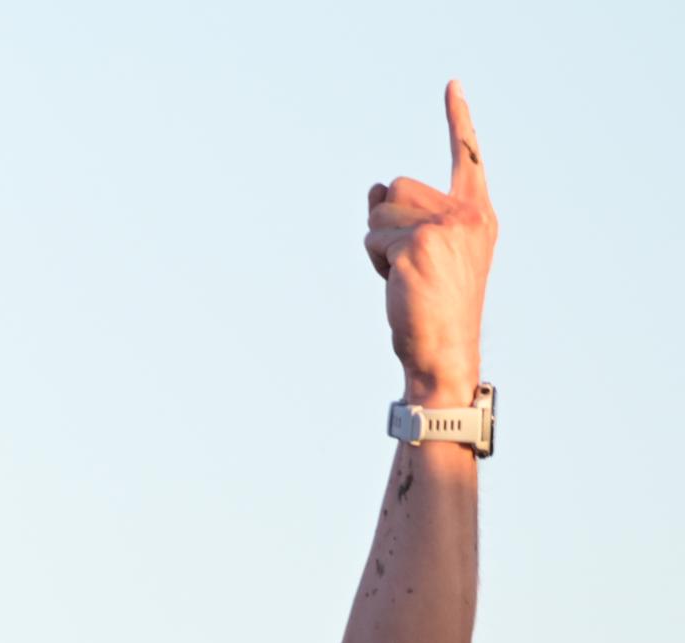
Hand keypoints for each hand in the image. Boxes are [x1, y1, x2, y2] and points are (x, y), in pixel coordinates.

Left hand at [364, 81, 497, 406]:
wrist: (442, 351)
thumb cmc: (431, 304)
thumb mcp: (422, 250)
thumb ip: (405, 214)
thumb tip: (374, 188)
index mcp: (477, 214)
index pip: (466, 157)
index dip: (457, 120)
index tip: (451, 84)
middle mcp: (467, 215)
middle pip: (397, 185)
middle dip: (388, 222)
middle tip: (412, 263)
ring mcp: (444, 228)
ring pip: (380, 210)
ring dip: (379, 243)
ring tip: (406, 274)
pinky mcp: (418, 245)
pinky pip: (372, 238)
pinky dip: (375, 262)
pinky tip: (399, 285)